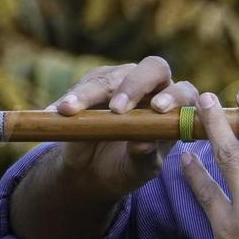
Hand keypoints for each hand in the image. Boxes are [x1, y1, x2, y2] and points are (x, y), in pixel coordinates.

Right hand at [51, 56, 202, 198]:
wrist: (94, 170)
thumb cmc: (127, 167)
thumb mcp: (138, 169)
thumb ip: (145, 156)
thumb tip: (143, 143)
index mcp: (176, 107)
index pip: (183, 91)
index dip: (173, 96)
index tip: (158, 109)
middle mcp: (154, 87)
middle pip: (152, 68)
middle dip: (134, 85)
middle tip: (116, 108)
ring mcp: (123, 81)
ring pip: (110, 76)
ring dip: (88, 93)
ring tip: (69, 110)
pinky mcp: (94, 83)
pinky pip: (82, 85)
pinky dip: (69, 99)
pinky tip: (55, 112)